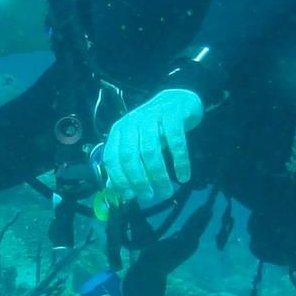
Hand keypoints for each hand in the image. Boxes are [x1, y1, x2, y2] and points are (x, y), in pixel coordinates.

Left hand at [100, 89, 203, 205]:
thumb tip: (114, 188)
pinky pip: (176, 141)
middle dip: (138, 180)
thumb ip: (124, 164)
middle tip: (149, 196)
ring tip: (166, 191)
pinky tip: (184, 177)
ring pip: (151, 151)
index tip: (130, 196)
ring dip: (158, 175)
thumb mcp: (137, 143)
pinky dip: (180, 161)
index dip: (118, 178)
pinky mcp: (172, 114)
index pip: (111, 157)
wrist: (178, 100)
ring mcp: (151, 116)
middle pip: (130, 156)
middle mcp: (132, 122)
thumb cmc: (155, 126)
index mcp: (119, 131)